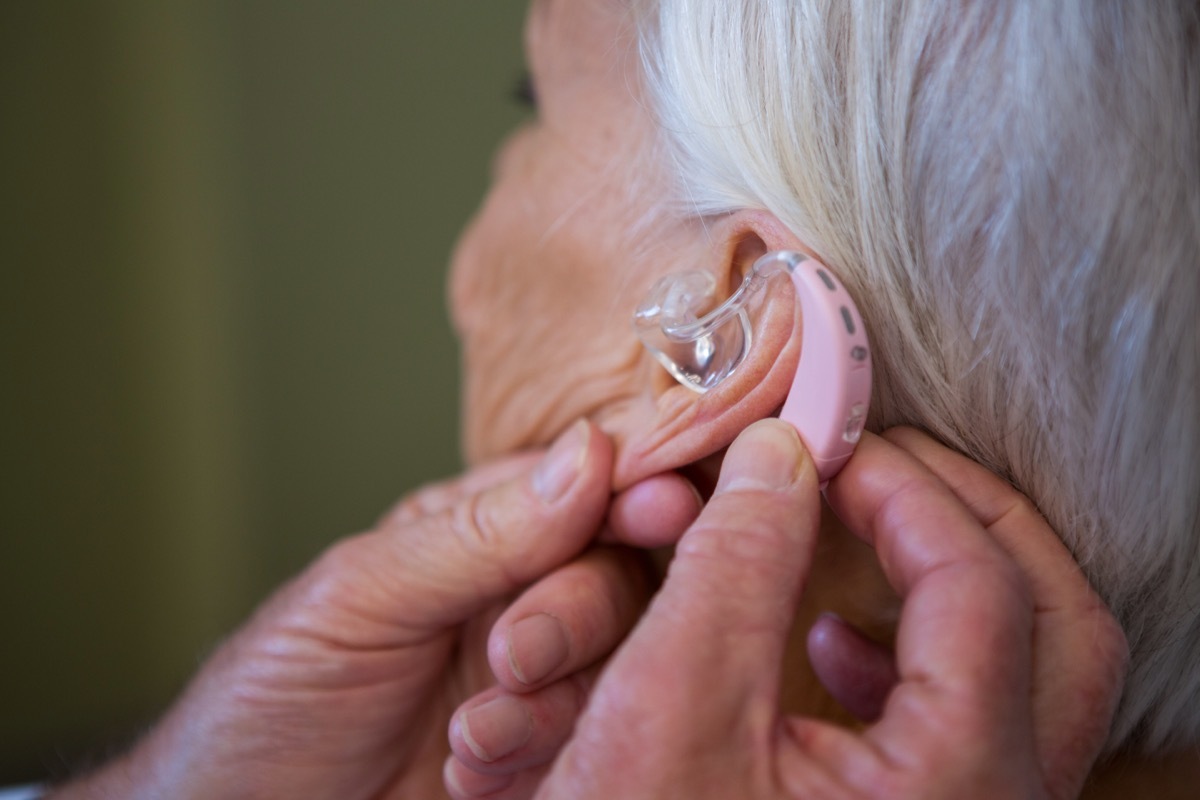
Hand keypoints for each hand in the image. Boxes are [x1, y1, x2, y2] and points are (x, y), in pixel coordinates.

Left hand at [49, 420, 700, 799]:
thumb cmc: (276, 693)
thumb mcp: (364, 596)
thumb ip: (481, 532)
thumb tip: (589, 453)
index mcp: (483, 532)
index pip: (585, 490)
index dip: (632, 491)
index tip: (661, 505)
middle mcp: (523, 597)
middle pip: (617, 576)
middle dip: (577, 614)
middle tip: (517, 655)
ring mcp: (540, 680)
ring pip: (618, 664)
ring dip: (551, 701)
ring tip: (472, 735)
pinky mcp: (548, 755)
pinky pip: (596, 742)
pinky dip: (542, 758)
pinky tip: (474, 775)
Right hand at [444, 420, 1126, 798]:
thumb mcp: (670, 708)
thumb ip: (734, 563)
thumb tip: (778, 454)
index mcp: (954, 787)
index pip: (978, 582)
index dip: (903, 487)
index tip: (828, 442)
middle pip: (1055, 620)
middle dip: (967, 518)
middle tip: (880, 466)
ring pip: (1031, 673)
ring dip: (956, 579)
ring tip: (862, 536)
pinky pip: (974, 727)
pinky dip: (915, 661)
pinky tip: (831, 650)